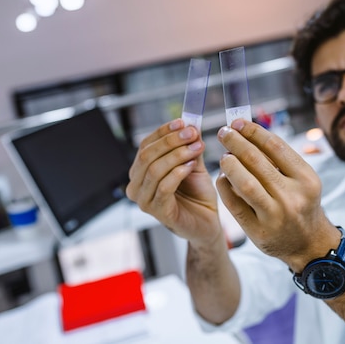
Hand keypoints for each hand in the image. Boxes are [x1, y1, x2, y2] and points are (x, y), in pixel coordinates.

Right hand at [126, 119, 220, 245]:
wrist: (208, 222)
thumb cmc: (197, 195)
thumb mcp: (192, 164)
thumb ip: (188, 146)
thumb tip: (190, 124)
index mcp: (140, 172)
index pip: (145, 145)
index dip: (163, 132)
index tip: (183, 122)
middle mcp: (136, 186)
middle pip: (147, 155)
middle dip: (171, 141)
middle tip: (192, 133)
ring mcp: (145, 201)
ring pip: (155, 169)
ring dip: (178, 155)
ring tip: (196, 148)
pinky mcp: (158, 212)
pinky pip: (164, 187)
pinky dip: (178, 173)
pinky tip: (190, 166)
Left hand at [216, 119, 335, 268]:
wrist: (308, 243)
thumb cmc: (301, 203)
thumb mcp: (301, 180)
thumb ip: (278, 159)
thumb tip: (246, 131)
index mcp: (306, 179)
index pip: (275, 147)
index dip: (253, 131)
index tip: (238, 122)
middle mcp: (292, 197)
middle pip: (257, 162)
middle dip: (236, 142)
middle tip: (223, 133)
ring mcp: (275, 216)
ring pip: (245, 183)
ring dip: (230, 164)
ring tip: (224, 156)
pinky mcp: (258, 232)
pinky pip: (235, 205)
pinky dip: (225, 187)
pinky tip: (222, 178)